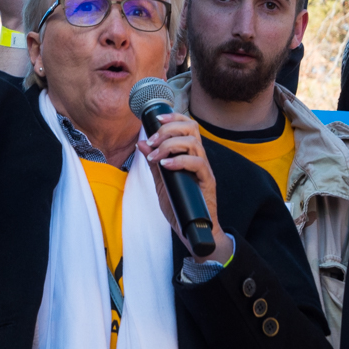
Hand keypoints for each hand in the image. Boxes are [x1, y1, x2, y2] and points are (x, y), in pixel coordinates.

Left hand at [137, 114, 233, 262]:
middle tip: (153, 139)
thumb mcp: (161, 182)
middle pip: (192, 128)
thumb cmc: (180, 206)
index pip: (187, 126)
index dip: (173, 117)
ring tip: (156, 156)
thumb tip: (141, 143)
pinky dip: (180, 161)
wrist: (194, 231)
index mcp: (189, 155)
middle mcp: (198, 159)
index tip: (156, 119)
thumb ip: (153, 163)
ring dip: (170, 145)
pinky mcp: (207, 182)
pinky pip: (198, 164)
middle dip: (170, 128)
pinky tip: (166, 165)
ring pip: (194, 143)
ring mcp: (204, 170)